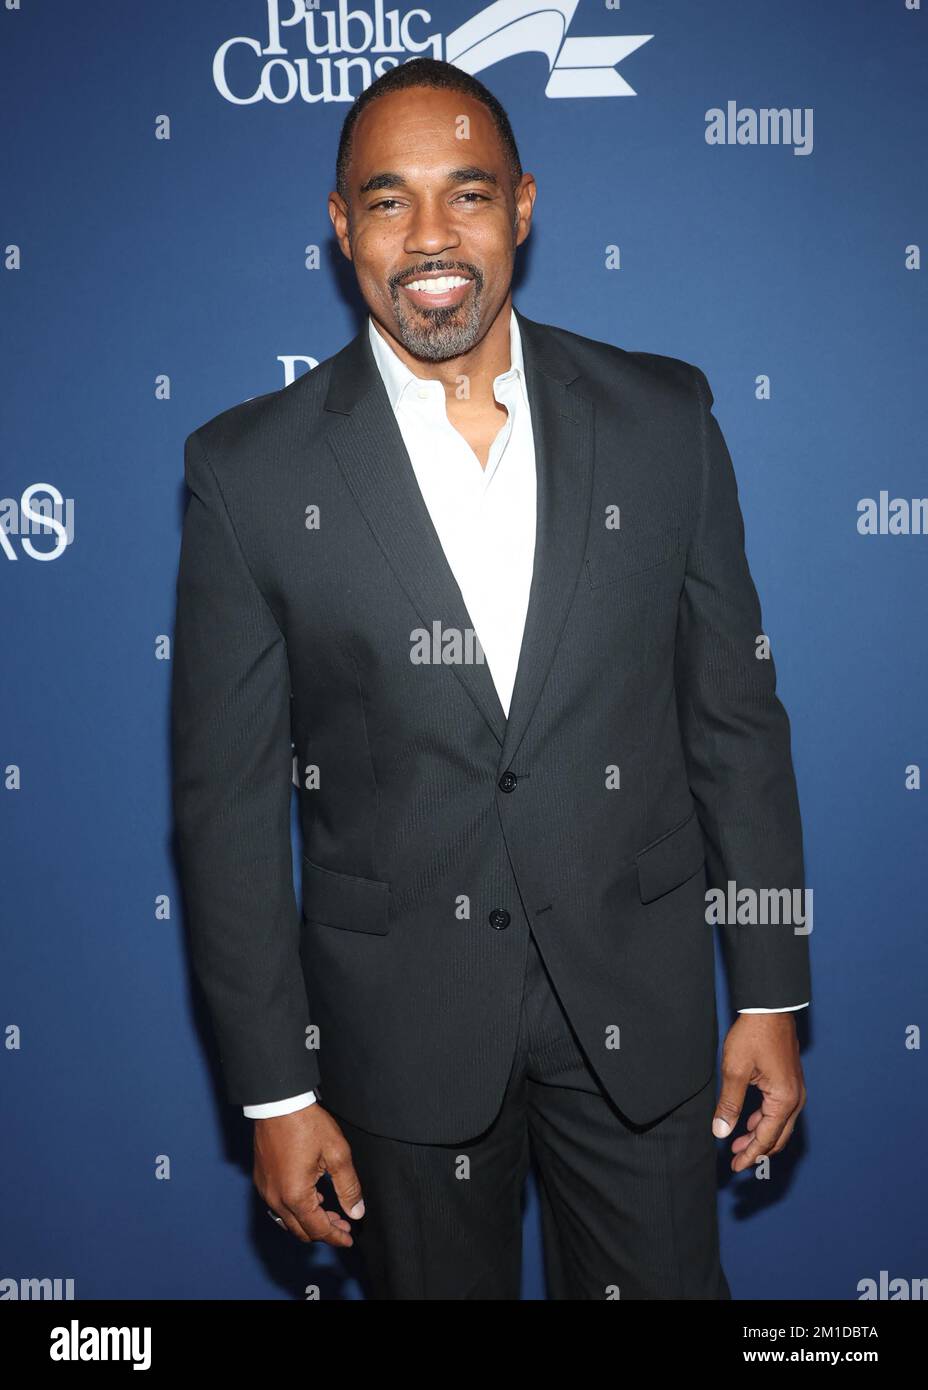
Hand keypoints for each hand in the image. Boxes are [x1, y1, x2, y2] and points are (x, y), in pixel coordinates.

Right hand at [253, 1103, 364, 1245]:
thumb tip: (356, 1212)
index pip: (318, 1229)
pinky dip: (295, 1210)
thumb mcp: (337, 1153)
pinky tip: (310, 1198)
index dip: (336, 1237)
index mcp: (296, 1196)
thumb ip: (348, 1187)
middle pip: (301, 1230)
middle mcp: (276, 1198)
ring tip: (329, 1213)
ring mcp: (265, 1190)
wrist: (278, 1103)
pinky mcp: (261, 1180)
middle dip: (323, 1232)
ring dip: (309, 1222)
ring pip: (288, 1221)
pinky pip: (278, 1207)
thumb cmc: (307, 1124)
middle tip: (343, 1225)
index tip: (349, 1239)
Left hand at [712, 1014, 806, 1172]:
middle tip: (736, 1160)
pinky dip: (765, 1122)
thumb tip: (721, 1132)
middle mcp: (796, 1099)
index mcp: (784, 1100)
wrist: (770, 1007)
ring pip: (780, 1125)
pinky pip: (780, 1111)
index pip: (766, 1139)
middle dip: (757, 1150)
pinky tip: (750, 1122)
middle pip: (777, 1137)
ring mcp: (796, 1090)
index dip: (750, 1155)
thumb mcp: (735, 1070)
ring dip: (760, 1136)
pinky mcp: (791, 1082)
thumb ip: (729, 1104)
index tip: (734, 1167)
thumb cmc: (753, 1035)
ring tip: (738, 1143)